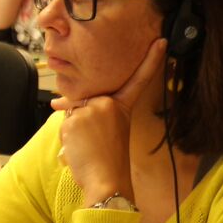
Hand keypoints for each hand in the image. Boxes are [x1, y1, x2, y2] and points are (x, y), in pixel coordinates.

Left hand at [50, 37, 165, 203]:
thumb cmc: (109, 162)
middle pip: (86, 99)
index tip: (161, 42)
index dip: (151, 60)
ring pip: (73, 112)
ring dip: (73, 129)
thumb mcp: (110, 131)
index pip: (138, 80)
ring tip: (87, 148)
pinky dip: (66, 136)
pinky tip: (78, 149)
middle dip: (81, 117)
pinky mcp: (77, 117)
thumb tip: (61, 105)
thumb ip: (96, 113)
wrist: (107, 181)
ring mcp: (93, 108)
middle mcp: (109, 103)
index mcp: (123, 106)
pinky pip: (64, 122)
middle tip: (93, 143)